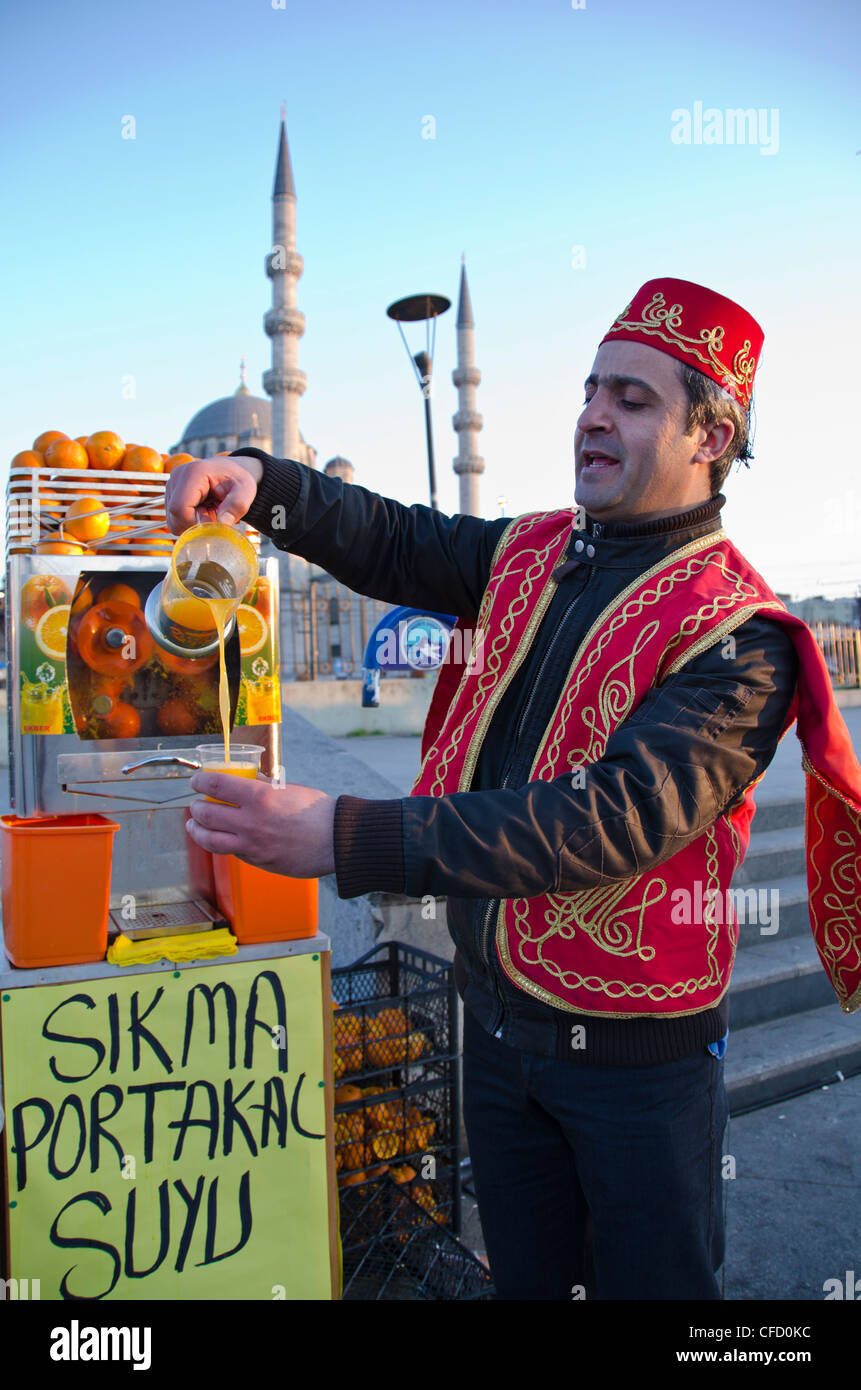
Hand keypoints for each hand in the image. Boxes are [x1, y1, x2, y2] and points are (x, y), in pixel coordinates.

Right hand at [165, 454, 264, 534]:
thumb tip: (222, 524)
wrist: (230, 471)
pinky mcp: (170, 493)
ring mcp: (171, 485)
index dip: (194, 524)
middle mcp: (177, 477)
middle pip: (174, 516)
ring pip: (173, 519)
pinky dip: (189, 520)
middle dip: (194, 525)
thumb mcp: (245, 491)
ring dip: (192, 523)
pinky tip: (202, 511)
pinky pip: (174, 517)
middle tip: (214, 517)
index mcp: (194, 473)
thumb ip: (237, 506)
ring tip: (209, 512)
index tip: (212, 524)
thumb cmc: (237, 479)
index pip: (180, 508)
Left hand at [186, 772, 335, 877]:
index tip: (196, 781)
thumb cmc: (316, 812)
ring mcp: (252, 845)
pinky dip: (220, 843)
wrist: (336, 840)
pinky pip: (230, 852)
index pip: (216, 785)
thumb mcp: (287, 789)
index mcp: (258, 798)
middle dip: (195, 808)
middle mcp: (250, 822)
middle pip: (206, 814)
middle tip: (195, 804)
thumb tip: (247, 779)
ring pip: (210, 840)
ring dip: (197, 830)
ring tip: (194, 825)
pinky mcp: (257, 861)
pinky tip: (220, 838)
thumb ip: (263, 786)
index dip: (200, 782)